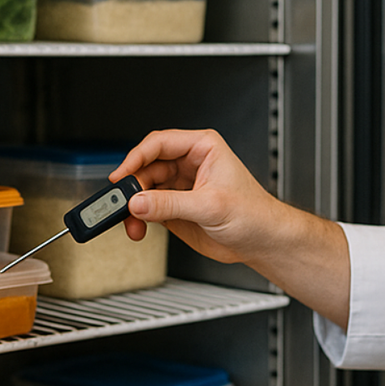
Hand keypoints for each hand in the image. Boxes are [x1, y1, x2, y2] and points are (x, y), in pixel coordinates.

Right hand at [111, 129, 351, 327]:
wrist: (263, 242)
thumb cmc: (254, 214)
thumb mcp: (211, 206)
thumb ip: (171, 204)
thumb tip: (139, 202)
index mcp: (202, 148)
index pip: (159, 143)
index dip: (136, 157)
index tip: (121, 175)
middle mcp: (189, 164)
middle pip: (146, 167)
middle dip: (133, 187)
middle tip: (122, 204)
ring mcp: (180, 187)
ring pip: (144, 189)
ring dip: (133, 206)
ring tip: (132, 223)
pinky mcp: (175, 208)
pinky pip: (148, 208)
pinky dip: (139, 219)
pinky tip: (139, 228)